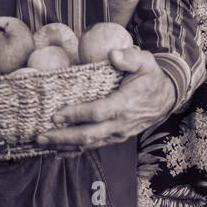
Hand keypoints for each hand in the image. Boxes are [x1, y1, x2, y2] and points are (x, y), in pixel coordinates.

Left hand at [35, 46, 175, 150]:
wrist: (166, 97)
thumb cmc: (151, 77)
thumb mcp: (145, 61)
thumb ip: (130, 57)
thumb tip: (113, 55)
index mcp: (125, 104)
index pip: (97, 113)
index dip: (76, 115)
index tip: (56, 115)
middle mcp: (120, 124)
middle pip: (88, 135)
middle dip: (62, 137)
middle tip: (40, 136)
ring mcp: (118, 134)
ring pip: (89, 144)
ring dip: (65, 145)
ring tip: (43, 144)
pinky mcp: (115, 137)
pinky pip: (94, 146)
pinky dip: (75, 151)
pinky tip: (58, 152)